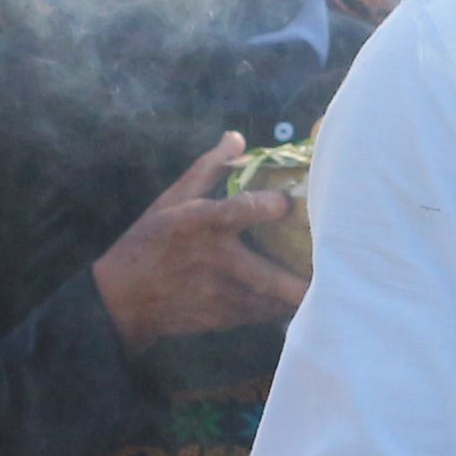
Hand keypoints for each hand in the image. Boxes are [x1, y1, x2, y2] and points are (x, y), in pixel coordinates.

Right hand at [89, 137, 311, 344]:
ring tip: (333, 287)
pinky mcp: (222, 318)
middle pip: (262, 274)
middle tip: (329, 274)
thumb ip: (208, 169)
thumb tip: (237, 137)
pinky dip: (282, 308)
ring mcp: (217, 294)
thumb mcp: (171, 200)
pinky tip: (302, 299)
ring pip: (269, 301)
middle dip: (295, 280)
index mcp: (198, 223)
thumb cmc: (149, 242)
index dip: (263, 207)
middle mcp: (212, 260)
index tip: (287, 203)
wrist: (122, 300)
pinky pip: (261, 315)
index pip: (234, 211)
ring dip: (297, 296)